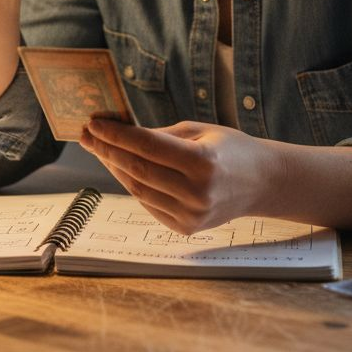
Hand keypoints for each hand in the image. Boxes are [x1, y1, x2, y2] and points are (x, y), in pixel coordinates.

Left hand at [79, 119, 278, 234]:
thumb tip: (117, 132)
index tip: (94, 124)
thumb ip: (160, 135)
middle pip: (137, 170)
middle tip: (88, 135)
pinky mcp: (186, 227)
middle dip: (107, 150)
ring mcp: (192, 215)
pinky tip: (120, 167)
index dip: (116, 135)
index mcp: (204, 163)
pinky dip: (131, 184)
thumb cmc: (230, 149)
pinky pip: (148, 203)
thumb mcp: (200, 131)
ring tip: (99, 149)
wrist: (263, 184)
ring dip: (114, 168)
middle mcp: (197, 193)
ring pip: (138, 189)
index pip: (147, 147)